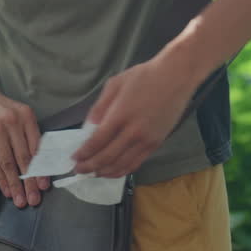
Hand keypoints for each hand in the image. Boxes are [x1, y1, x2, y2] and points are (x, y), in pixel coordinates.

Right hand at [0, 81, 50, 207]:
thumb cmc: (1, 108)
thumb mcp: (19, 114)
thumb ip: (29, 134)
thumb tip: (39, 163)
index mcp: (26, 116)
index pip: (36, 148)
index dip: (41, 169)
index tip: (45, 186)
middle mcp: (12, 122)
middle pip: (23, 158)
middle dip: (30, 182)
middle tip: (34, 199)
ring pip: (8, 163)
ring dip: (15, 184)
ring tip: (20, 200)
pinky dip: (0, 178)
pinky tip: (6, 189)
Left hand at [71, 59, 196, 178]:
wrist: (175, 77)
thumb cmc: (144, 76)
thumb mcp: (115, 84)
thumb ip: (100, 107)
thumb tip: (88, 127)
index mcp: (120, 115)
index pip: (97, 142)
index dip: (84, 153)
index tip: (74, 158)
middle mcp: (133, 132)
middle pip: (107, 157)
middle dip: (90, 166)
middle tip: (78, 170)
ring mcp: (146, 140)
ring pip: (122, 165)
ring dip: (105, 172)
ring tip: (93, 174)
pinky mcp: (157, 143)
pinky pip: (137, 163)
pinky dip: (122, 170)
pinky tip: (113, 171)